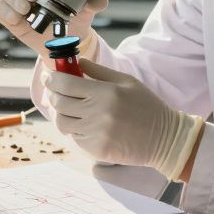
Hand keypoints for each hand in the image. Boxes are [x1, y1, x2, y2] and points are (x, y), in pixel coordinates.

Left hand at [46, 59, 203, 180]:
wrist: (164, 139)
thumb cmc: (147, 106)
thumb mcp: (127, 82)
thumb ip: (99, 71)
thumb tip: (77, 62)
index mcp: (105, 93)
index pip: (65, 84)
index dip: (52, 78)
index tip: (48, 76)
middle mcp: (97, 114)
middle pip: (59, 103)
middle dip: (53, 94)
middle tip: (56, 90)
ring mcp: (95, 134)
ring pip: (62, 122)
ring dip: (60, 113)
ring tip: (69, 108)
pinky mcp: (96, 150)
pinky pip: (75, 137)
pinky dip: (75, 129)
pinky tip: (85, 124)